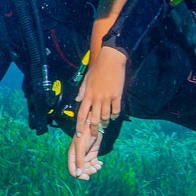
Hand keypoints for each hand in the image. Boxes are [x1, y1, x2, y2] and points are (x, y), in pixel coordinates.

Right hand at [67, 125, 105, 179]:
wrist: (93, 126)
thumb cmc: (84, 135)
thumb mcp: (81, 148)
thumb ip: (79, 161)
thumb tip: (78, 174)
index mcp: (72, 156)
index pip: (73, 170)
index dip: (79, 176)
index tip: (87, 177)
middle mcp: (78, 157)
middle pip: (82, 170)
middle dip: (89, 171)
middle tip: (95, 169)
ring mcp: (85, 156)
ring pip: (88, 168)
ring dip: (94, 168)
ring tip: (99, 165)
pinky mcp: (92, 154)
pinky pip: (94, 163)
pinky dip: (97, 165)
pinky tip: (101, 163)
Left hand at [69, 47, 125, 179]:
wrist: (111, 60)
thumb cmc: (97, 69)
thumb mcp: (86, 79)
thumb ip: (82, 91)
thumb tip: (78, 100)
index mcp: (87, 95)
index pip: (81, 113)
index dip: (79, 125)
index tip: (79, 134)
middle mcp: (96, 98)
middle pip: (93, 118)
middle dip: (92, 129)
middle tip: (93, 136)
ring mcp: (107, 98)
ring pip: (105, 116)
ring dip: (104, 123)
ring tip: (104, 126)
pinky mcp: (117, 96)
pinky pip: (116, 110)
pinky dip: (114, 115)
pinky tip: (113, 117)